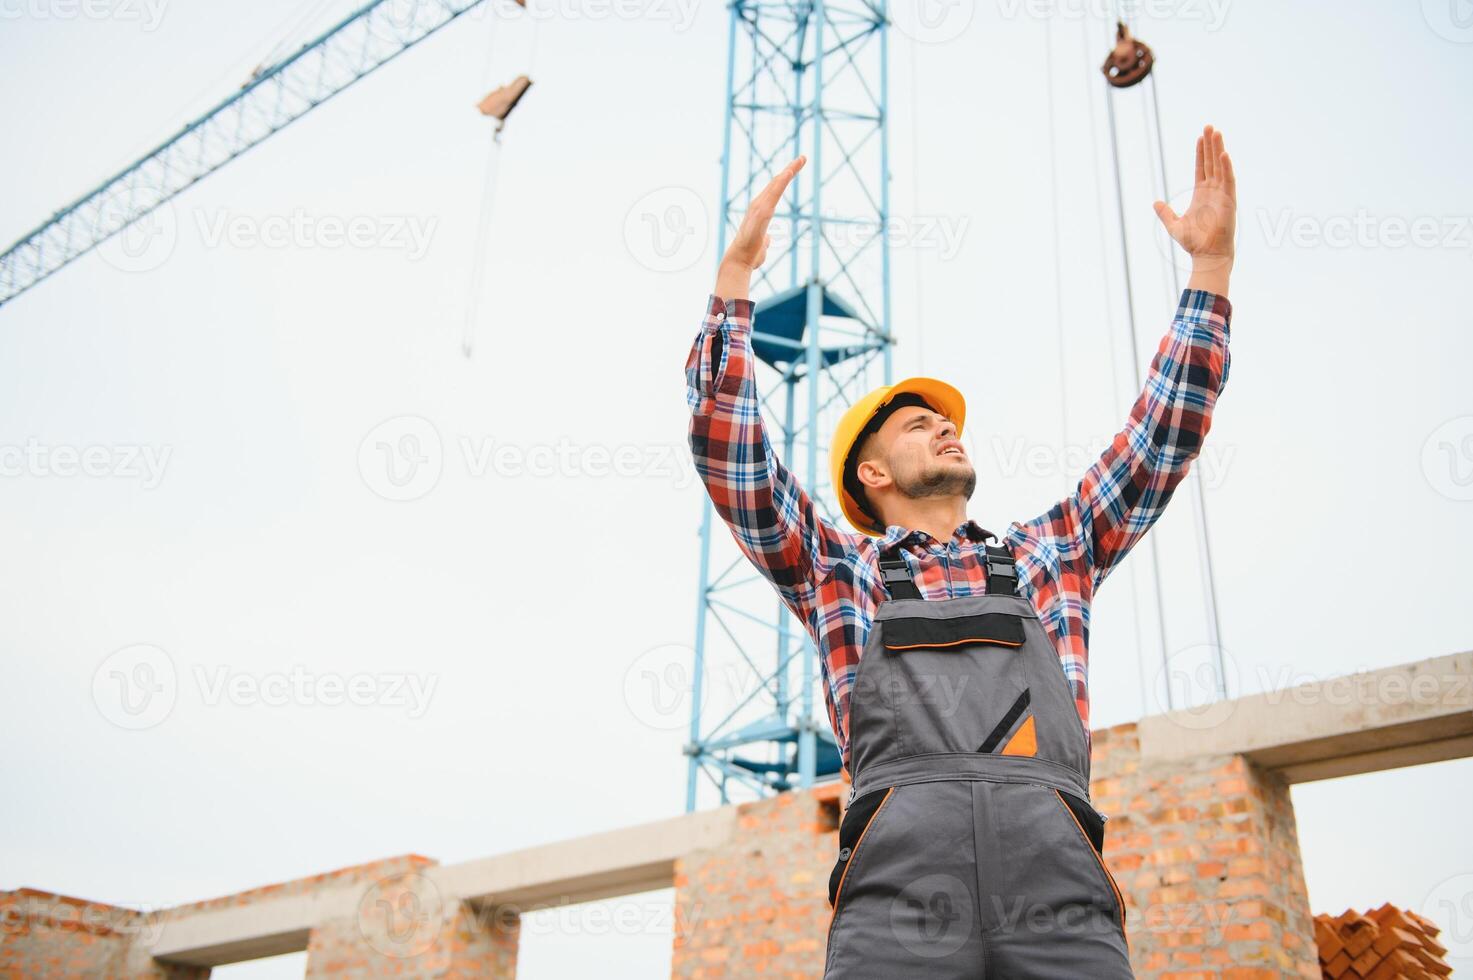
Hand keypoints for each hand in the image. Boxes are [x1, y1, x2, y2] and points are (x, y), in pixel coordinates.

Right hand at [715, 156, 805, 300]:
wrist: (739, 261)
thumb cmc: (750, 255)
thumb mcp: (762, 245)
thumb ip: (765, 239)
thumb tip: (768, 239)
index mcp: (760, 210)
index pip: (775, 190)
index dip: (785, 178)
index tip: (796, 167)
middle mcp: (758, 205)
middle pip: (777, 182)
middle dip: (791, 169)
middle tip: (803, 157)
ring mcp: (759, 207)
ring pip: (776, 185)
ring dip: (789, 171)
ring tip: (800, 160)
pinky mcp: (762, 213)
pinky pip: (774, 194)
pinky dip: (781, 182)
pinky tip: (789, 173)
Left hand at [1154, 125, 1235, 273]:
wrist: (1206, 255)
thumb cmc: (1193, 243)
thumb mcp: (1174, 225)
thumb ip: (1166, 213)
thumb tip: (1155, 202)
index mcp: (1201, 194)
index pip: (1201, 168)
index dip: (1201, 153)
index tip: (1200, 137)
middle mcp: (1213, 191)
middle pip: (1212, 162)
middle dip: (1210, 144)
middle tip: (1209, 126)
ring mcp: (1222, 194)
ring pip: (1220, 166)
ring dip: (1218, 149)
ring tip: (1216, 132)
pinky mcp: (1229, 201)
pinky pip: (1228, 180)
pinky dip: (1226, 167)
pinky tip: (1223, 154)